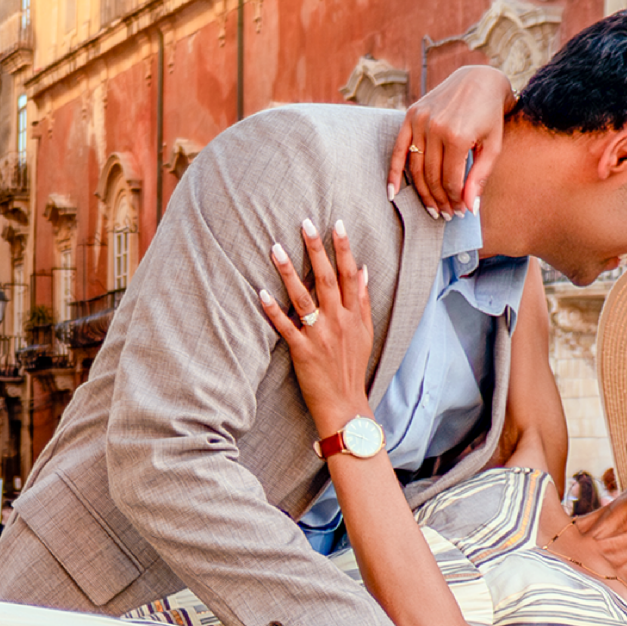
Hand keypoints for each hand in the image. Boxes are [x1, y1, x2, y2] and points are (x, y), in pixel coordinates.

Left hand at [259, 219, 379, 435]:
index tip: (336, 223)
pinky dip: (273, 309)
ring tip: (276, 247)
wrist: (345, 404)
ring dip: (289, 272)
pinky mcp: (302, 350)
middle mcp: (338, 320)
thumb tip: (363, 269)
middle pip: (325, 278)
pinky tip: (260, 291)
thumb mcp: (366, 332)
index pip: (349, 273)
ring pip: (303, 297)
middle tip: (304, 222)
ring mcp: (319, 334)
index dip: (344, 247)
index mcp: (354, 314)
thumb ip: (362, 300)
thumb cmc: (352, 366)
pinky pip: (285, 325)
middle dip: (316, 249)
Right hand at [386, 63, 513, 218]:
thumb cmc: (490, 116)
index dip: (454, 200)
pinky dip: (394, 173)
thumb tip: (469, 208)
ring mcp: (420, 120)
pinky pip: (398, 150)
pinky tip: (392, 193)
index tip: (459, 212)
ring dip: (422, 192)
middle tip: (446, 214)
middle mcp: (435, 128)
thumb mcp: (493, 147)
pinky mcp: (410, 115)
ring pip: (416, 168)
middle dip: (439, 200)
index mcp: (458, 136)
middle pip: (432, 176)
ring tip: (432, 209)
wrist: (479, 80)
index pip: (450, 180)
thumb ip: (480, 178)